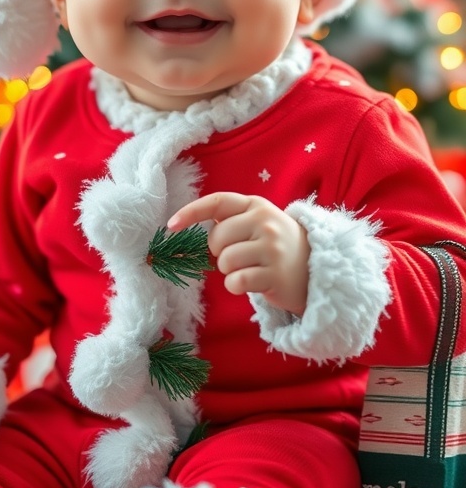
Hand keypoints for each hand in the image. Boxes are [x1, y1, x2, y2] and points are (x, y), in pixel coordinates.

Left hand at [167, 192, 309, 314]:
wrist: (316, 267)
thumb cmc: (275, 245)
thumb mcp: (258, 222)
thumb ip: (231, 220)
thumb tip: (187, 226)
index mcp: (256, 205)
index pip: (218, 202)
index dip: (191, 212)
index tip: (171, 225)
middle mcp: (265, 223)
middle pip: (216, 239)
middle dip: (219, 252)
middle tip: (238, 256)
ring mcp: (272, 248)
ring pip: (225, 262)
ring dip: (229, 271)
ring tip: (248, 268)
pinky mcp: (275, 275)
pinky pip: (236, 281)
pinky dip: (236, 286)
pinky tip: (251, 283)